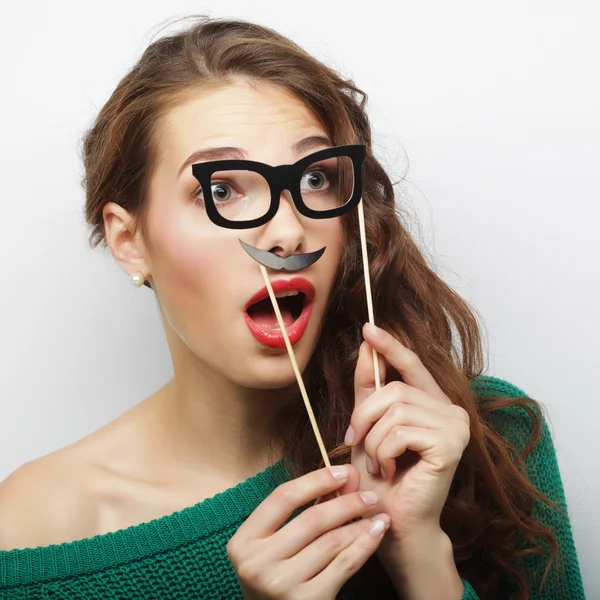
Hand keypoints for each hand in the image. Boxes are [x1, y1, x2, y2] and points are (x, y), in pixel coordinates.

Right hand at [227, 464, 390, 599]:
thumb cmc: (276, 573)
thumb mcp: (277, 542)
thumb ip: (307, 508)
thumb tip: (345, 476)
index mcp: (244, 541)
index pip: (283, 497)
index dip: (316, 480)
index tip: (343, 471)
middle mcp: (257, 563)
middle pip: (311, 519)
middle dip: (346, 502)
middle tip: (370, 493)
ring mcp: (281, 585)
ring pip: (331, 542)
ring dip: (359, 523)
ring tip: (377, 512)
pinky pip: (343, 565)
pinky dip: (364, 545)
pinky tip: (376, 532)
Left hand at [347, 323, 470, 551]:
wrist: (393, 521)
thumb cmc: (382, 477)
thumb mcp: (368, 425)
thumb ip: (369, 388)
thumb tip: (367, 346)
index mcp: (432, 403)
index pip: (412, 365)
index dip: (390, 346)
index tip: (368, 328)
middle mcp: (451, 410)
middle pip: (394, 389)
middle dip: (364, 416)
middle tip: (355, 442)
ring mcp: (455, 426)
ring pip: (394, 410)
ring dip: (373, 439)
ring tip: (377, 463)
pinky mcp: (451, 444)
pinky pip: (401, 431)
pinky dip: (384, 451)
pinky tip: (390, 470)